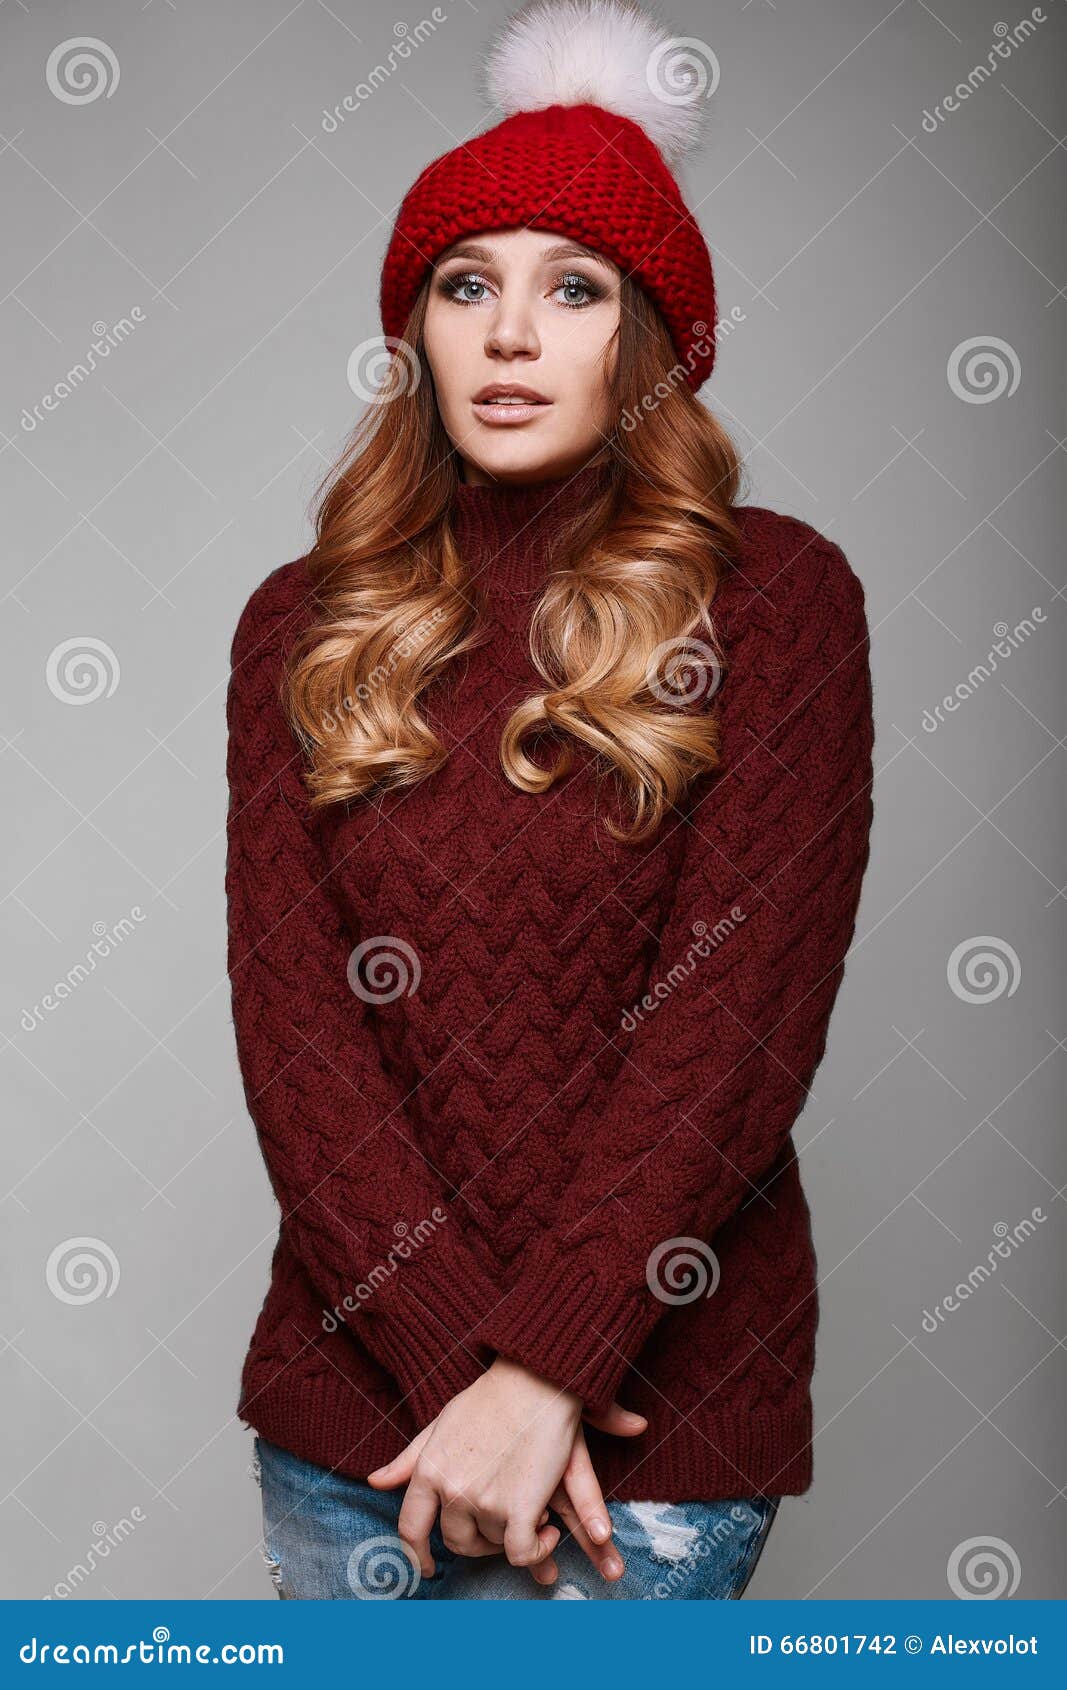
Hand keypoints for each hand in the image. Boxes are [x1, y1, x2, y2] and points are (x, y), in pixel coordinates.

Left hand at [366, 1357, 646, 1585]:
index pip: (410, 1528)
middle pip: (456, 1541)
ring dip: (510, 1534)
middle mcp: (452, 1490)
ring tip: (526, 1505)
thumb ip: (409, 1459)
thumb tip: (375, 1482)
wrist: (536, 1382)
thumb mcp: (442, 1423)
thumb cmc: (491, 1399)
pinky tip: (547, 1532)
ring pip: (493, 1543)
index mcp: (429, 1470)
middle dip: (477, 1539)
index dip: (417, 1554)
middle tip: (500, 1522)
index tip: (428, 1567)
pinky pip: (522, 1553)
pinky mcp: (519, 1509)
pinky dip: (537, 1550)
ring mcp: (484, 1501)